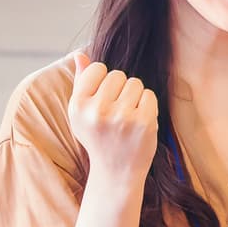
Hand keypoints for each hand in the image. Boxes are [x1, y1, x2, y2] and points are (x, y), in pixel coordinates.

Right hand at [65, 52, 158, 184]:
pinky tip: (138, 122)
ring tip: (127, 117)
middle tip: (116, 113)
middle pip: (117, 75)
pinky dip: (147, 106)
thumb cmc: (98, 137)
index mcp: (78, 106)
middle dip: (120, 90)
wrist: (117, 172)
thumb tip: (80, 54)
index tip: (103, 99)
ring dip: (134, 96)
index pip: (97, 69)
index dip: (103, 82)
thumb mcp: (81, 113)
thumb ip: (81, 82)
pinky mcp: (143, 122)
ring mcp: (122, 117)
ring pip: (135, 83)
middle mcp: (97, 111)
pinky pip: (149, 95)